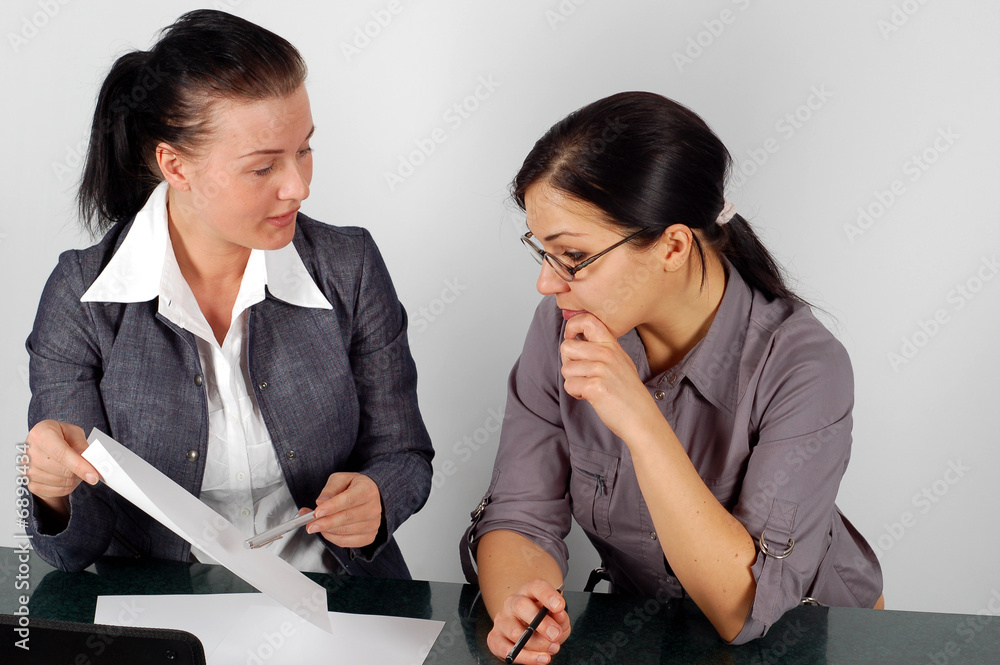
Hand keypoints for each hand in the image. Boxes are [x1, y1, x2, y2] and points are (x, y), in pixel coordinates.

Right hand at [24, 420, 100, 517]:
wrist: (44, 445)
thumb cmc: (59, 436)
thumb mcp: (74, 433)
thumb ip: (82, 445)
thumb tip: (92, 461)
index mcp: (41, 434)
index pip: (61, 454)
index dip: (79, 466)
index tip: (94, 476)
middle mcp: (30, 453)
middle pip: (63, 470)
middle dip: (80, 471)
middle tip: (87, 465)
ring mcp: (28, 470)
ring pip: (62, 482)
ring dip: (75, 478)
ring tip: (75, 468)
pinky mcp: (31, 484)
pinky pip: (57, 491)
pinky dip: (68, 486)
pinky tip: (67, 476)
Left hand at [306, 472, 382, 547]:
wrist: (369, 496)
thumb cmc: (354, 487)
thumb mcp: (341, 479)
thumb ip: (330, 489)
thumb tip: (321, 502)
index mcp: (368, 490)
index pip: (349, 500)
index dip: (332, 507)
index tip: (317, 512)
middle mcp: (374, 508)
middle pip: (347, 518)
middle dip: (325, 523)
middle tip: (310, 525)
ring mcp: (373, 525)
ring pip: (345, 531)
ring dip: (326, 530)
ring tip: (315, 524)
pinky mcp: (369, 537)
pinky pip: (346, 542)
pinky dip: (332, 538)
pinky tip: (326, 530)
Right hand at [487, 579, 569, 663]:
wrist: (528, 634)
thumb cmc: (544, 623)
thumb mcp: (558, 619)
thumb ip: (561, 617)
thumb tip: (559, 616)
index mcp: (529, 592)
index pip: (536, 587)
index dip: (547, 595)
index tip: (559, 606)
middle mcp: (512, 602)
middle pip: (521, 607)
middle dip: (541, 623)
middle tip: (555, 635)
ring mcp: (501, 620)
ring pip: (515, 632)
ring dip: (537, 645)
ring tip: (552, 649)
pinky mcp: (494, 638)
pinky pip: (507, 650)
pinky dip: (526, 657)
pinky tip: (541, 658)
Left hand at [561, 313, 660, 440]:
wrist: (642, 419)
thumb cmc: (628, 393)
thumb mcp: (620, 362)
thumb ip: (601, 349)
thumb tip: (575, 339)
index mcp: (612, 345)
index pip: (587, 320)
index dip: (572, 326)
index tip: (571, 337)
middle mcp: (607, 354)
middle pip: (567, 347)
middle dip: (568, 363)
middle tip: (582, 374)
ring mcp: (601, 369)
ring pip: (566, 369)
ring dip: (574, 381)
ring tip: (591, 387)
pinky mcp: (595, 387)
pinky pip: (569, 385)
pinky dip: (576, 393)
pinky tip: (590, 396)